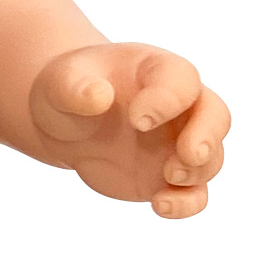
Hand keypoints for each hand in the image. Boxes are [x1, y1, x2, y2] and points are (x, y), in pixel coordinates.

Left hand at [28, 44, 230, 217]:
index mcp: (157, 71)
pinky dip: (186, 203)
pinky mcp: (168, 177)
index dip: (167, 100)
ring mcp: (178, 143)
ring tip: (169, 178)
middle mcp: (180, 107)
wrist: (64, 122)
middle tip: (189, 154)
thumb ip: (75, 87)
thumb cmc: (69, 90)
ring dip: (198, 172)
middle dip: (208, 136)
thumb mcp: (61, 81)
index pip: (181, 80)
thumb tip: (97, 96)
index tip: (137, 120)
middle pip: (216, 116)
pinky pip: (192, 192)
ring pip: (211, 158)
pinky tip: (161, 207)